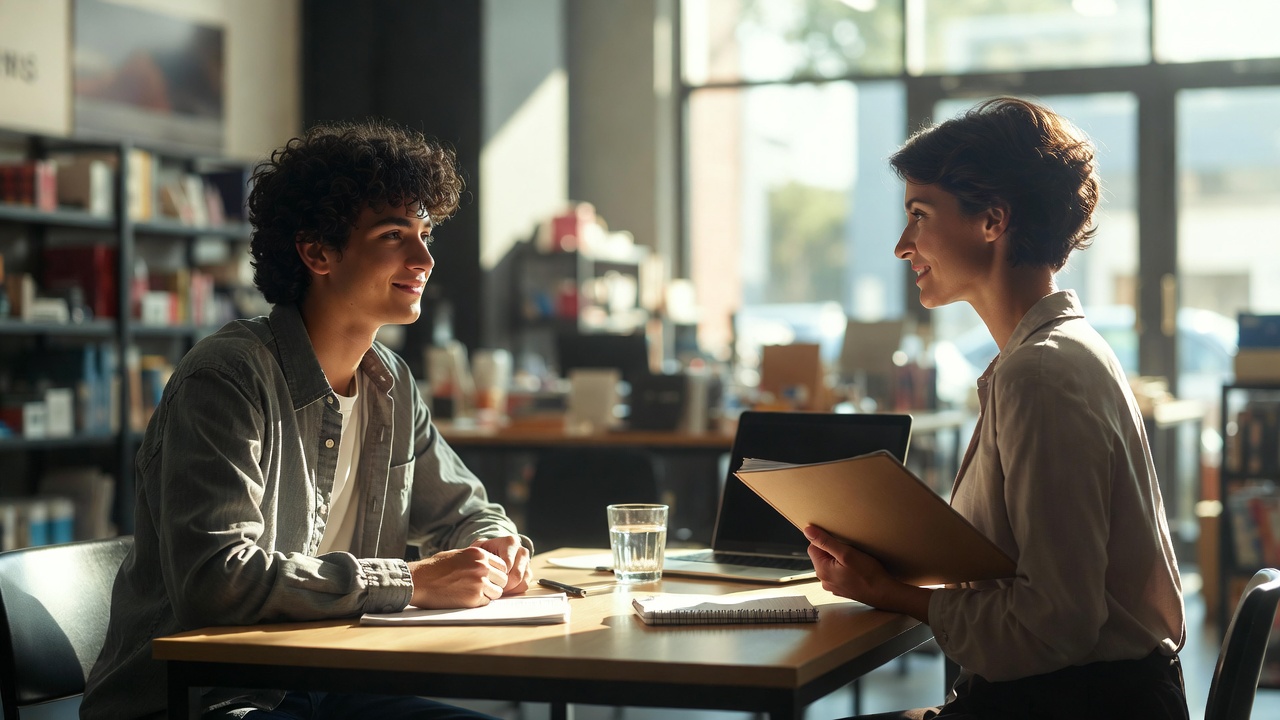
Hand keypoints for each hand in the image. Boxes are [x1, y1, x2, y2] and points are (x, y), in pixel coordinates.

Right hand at [408, 546, 508, 608]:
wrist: (419, 581)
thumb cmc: (434, 568)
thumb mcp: (457, 554)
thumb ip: (475, 559)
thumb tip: (487, 565)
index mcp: (479, 554)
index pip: (502, 566)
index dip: (496, 574)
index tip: (489, 578)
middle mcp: (482, 567)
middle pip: (503, 580)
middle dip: (495, 585)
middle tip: (483, 588)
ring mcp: (479, 583)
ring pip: (497, 593)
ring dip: (488, 595)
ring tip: (474, 594)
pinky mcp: (473, 598)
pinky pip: (486, 602)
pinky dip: (479, 602)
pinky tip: (466, 598)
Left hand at [472, 535, 530, 593]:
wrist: (495, 550)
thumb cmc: (485, 551)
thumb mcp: (478, 548)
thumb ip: (477, 553)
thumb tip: (477, 566)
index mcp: (510, 542)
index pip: (507, 564)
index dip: (497, 576)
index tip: (488, 580)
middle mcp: (521, 551)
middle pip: (516, 575)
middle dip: (504, 585)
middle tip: (492, 588)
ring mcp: (527, 562)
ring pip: (522, 581)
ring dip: (509, 589)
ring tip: (497, 588)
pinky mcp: (528, 571)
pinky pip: (524, 585)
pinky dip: (514, 590)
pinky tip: (504, 588)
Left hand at [805, 525, 932, 621]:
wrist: (885, 594)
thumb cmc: (868, 574)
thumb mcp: (846, 553)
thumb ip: (825, 542)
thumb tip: (808, 531)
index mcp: (822, 570)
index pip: (813, 547)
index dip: (826, 541)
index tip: (840, 542)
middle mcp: (824, 580)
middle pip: (822, 556)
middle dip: (833, 550)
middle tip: (850, 550)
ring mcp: (833, 586)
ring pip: (831, 564)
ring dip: (840, 559)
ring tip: (855, 560)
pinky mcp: (842, 589)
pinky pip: (838, 573)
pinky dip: (846, 568)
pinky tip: (857, 569)